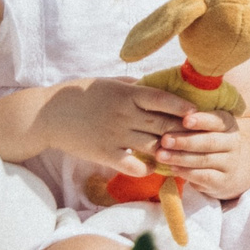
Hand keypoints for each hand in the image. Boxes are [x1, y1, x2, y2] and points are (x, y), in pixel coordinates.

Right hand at [41, 78, 186, 169]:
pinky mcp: (104, 154)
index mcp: (127, 94)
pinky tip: (154, 168)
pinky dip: (146, 168)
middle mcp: (124, 114)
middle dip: (184, 131)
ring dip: (170, 151)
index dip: (182, 106)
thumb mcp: (108, 82)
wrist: (48, 115)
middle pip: (163, 124)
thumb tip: (154, 84)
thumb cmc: (80, 94)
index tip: (197, 112)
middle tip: (201, 136)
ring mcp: (115, 135)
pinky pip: (132, 165)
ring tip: (185, 154)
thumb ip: (132, 85)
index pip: (162, 99)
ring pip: (152, 146)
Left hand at [155, 109, 245, 193]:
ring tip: (161, 155)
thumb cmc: (206, 140)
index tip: (185, 119)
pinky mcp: (223, 180)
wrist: (226, 168)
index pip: (218, 120)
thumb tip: (168, 107)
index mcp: (228, 124)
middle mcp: (233, 142)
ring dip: (181, 157)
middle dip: (185, 141)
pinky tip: (172, 168)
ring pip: (205, 159)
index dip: (202, 120)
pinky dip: (187, 172)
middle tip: (164, 139)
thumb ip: (191, 119)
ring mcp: (230, 162)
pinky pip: (204, 177)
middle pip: (210, 141)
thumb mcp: (205, 127)